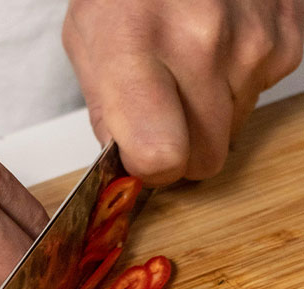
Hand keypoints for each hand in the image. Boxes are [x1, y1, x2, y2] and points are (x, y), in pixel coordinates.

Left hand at [63, 0, 303, 184]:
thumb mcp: (86, 42)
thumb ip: (105, 111)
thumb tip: (129, 163)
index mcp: (134, 48)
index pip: (161, 154)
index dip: (151, 169)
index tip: (142, 157)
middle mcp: (200, 45)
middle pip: (205, 157)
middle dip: (182, 152)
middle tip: (163, 121)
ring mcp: (250, 41)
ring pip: (233, 130)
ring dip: (208, 115)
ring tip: (185, 69)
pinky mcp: (284, 38)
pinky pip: (259, 95)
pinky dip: (235, 85)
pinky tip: (215, 50)